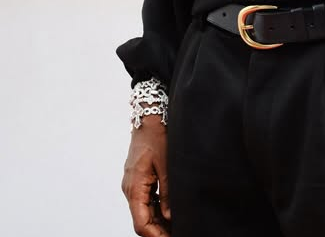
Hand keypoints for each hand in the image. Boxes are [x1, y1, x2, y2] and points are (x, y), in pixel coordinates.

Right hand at [121, 115, 171, 235]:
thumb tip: (170, 215)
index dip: (155, 235)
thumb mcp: (166, 164)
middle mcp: (130, 189)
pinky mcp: (138, 180)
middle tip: (175, 234)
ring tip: (175, 228)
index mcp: (135, 187)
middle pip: (141, 220)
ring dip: (157, 223)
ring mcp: (133, 184)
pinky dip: (155, 210)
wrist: (148, 117)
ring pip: (143, 212)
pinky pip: (145, 201)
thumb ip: (168, 191)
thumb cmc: (156, 136)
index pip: (141, 223)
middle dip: (157, 232)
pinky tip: (169, 214)